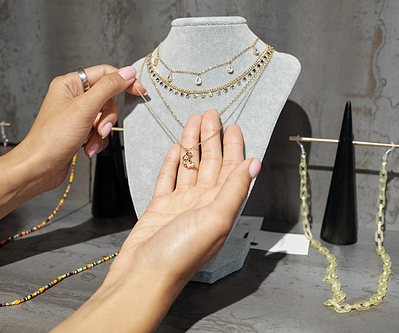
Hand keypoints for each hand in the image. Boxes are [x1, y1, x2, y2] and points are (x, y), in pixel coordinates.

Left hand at [15, 65, 145, 190]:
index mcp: (70, 84)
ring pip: (104, 117)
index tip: (139, 91)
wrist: (39, 168)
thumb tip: (127, 73)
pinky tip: (87, 148)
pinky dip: (96, 141)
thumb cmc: (52, 138)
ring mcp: (76, 115)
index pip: (105, 74)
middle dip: (107, 117)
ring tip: (90, 141)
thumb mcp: (85, 108)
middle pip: (107, 98)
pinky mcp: (79, 131)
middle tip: (101, 128)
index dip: (123, 82)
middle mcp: (72, 97)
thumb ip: (109, 87)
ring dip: (101, 132)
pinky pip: (99, 131)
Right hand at [53, 109, 260, 331]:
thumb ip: (234, 189)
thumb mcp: (216, 219)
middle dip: (212, 138)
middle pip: (210, 163)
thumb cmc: (181, 253)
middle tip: (211, 114)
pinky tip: (177, 148)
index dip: (233, 147)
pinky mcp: (160, 206)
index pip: (231, 169)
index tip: (233, 125)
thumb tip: (254, 164)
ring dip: (192, 144)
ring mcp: (180, 204)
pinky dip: (173, 162)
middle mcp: (203, 203)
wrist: (144, 274)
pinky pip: (168, 178)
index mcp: (220, 206)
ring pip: (189, 166)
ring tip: (193, 122)